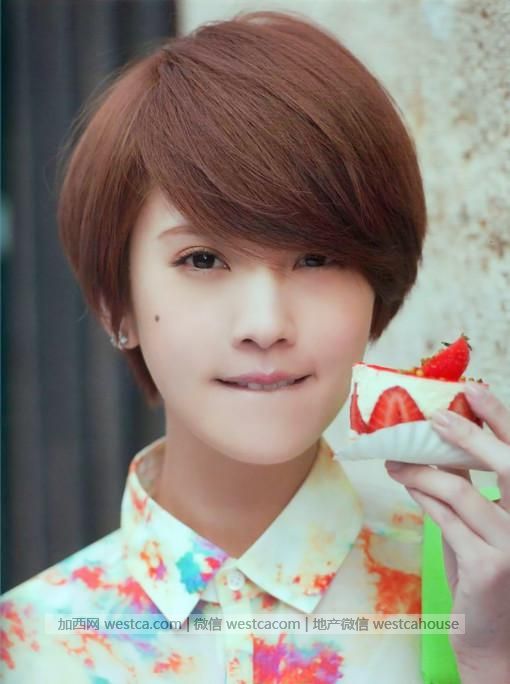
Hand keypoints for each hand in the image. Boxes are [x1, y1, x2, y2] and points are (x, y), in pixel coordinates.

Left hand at [384, 382, 509, 675]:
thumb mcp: (482, 526)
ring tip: (395, 457)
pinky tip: (404, 481)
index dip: (502, 420)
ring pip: (461, 491)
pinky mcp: (487, 567)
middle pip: (508, 466)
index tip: (474, 391)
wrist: (494, 641)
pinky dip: (421, 494)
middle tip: (433, 415)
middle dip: (470, 433)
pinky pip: (444, 518)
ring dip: (422, 469)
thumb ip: (467, 488)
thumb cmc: (485, 575)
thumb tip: (436, 444)